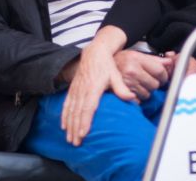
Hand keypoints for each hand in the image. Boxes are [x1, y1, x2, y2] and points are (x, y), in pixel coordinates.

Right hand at [61, 27, 129, 145]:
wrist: (94, 53)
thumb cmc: (106, 65)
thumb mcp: (116, 75)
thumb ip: (121, 88)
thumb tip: (131, 98)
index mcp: (93, 88)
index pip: (88, 108)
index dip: (85, 121)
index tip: (83, 133)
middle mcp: (82, 90)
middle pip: (77, 113)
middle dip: (76, 129)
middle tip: (76, 143)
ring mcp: (76, 90)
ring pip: (70, 111)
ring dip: (69, 126)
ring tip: (69, 139)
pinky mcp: (72, 89)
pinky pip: (66, 105)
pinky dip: (64, 116)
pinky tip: (63, 126)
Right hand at [114, 51, 172, 99]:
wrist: (102, 67)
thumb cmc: (120, 60)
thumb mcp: (137, 55)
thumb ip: (155, 60)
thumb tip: (170, 62)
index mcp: (136, 60)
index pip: (159, 71)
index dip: (164, 76)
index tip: (163, 77)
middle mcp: (131, 71)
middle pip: (155, 84)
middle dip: (154, 84)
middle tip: (148, 80)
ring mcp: (126, 84)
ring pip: (147, 94)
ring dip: (146, 91)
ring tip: (139, 84)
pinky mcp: (122, 94)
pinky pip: (138, 101)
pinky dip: (138, 98)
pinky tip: (134, 90)